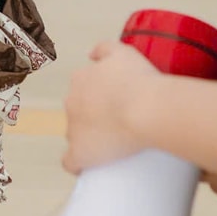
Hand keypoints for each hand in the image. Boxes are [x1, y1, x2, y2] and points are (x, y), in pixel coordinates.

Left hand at [62, 40, 158, 174]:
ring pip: (76, 136)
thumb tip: (91, 55)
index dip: (94, 99)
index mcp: (80, 80)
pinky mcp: (80, 152)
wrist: (146, 109)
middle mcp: (72, 102)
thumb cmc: (139, 80)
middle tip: (120, 125)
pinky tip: (90, 167)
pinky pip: (71, 162)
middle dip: (93, 118)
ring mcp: (73, 129)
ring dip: (89, 140)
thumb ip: (104, 48)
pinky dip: (79, 165)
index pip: (80, 90)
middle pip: (78, 113)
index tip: (112, 106)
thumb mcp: (123, 52)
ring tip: (114, 147)